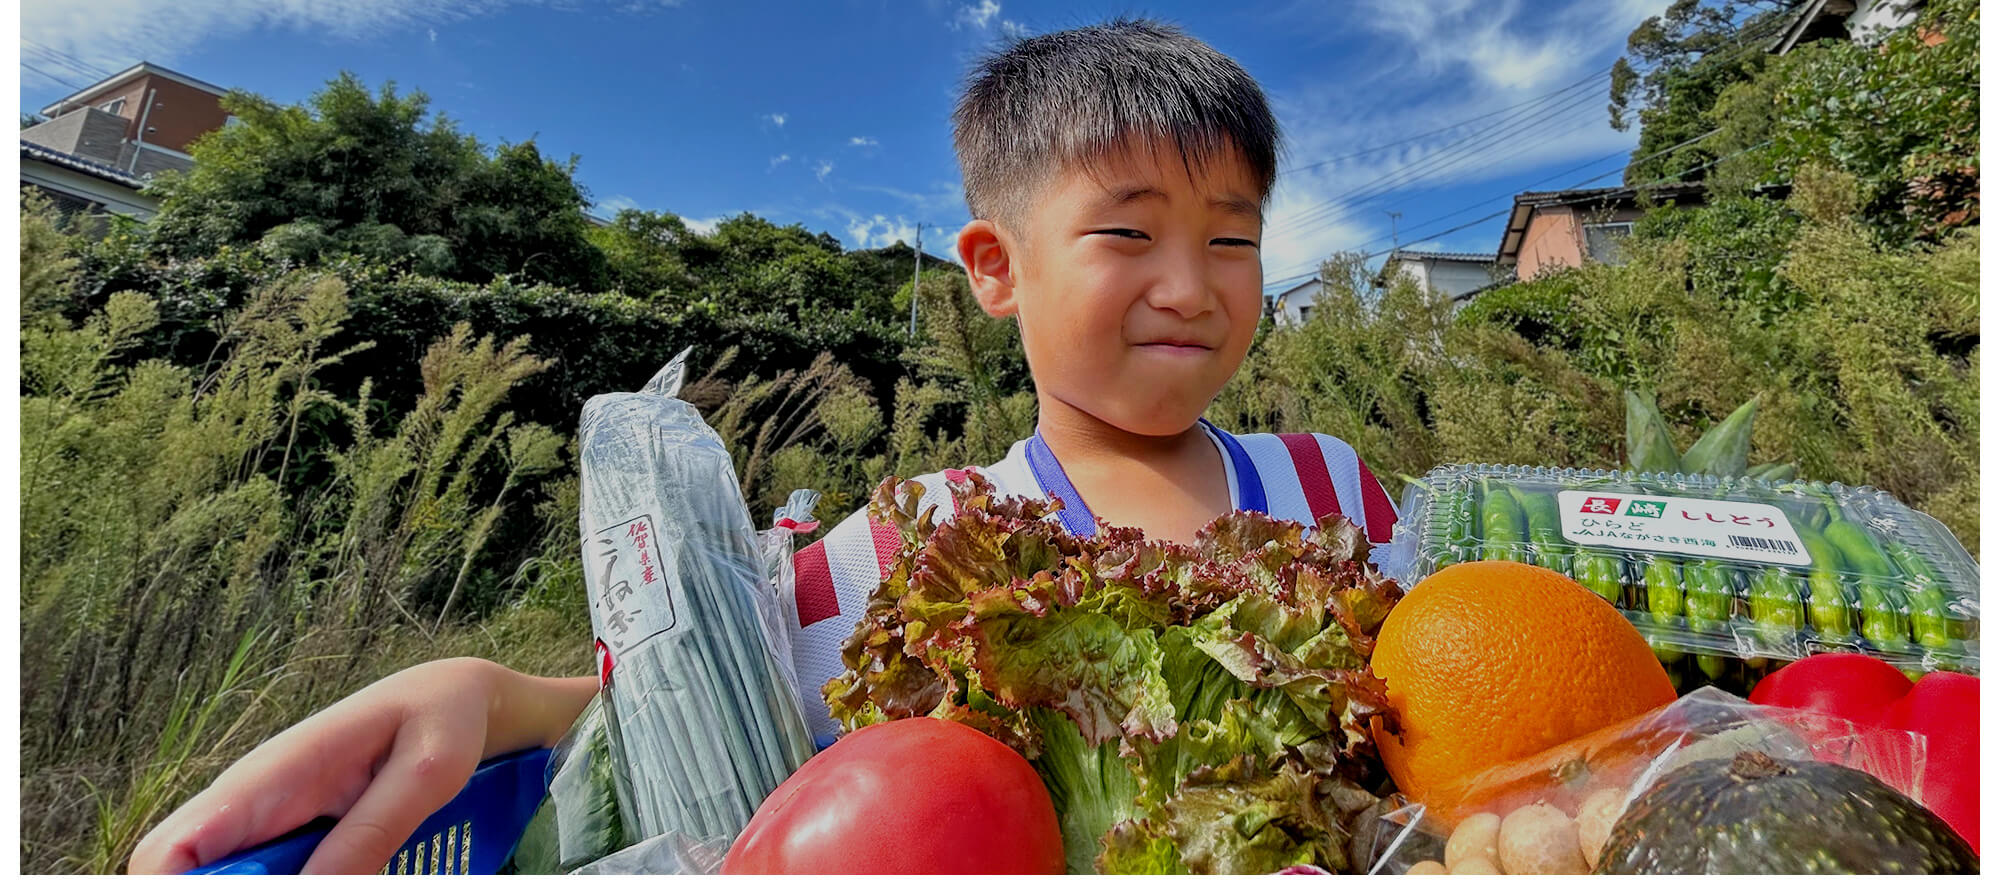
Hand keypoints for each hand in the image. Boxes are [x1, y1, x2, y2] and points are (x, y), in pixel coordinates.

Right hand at [130, 657, 562, 873]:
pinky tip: (343, 881)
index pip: (166, 853)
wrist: (453, 701)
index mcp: (264, 781)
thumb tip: (316, 892)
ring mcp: (266, 827)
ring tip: (344, 878)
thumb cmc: (439, 720)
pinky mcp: (293, 843)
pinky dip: (288, 886)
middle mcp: (249, 807)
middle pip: (178, 879)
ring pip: (221, 881)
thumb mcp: (424, 774)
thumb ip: (371, 831)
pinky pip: (266, 878)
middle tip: (318, 887)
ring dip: (257, 890)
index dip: (166, 894)